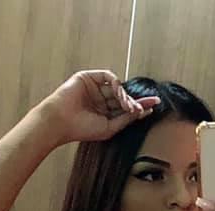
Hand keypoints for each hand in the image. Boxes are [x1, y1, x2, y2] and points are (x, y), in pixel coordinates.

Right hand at [42, 70, 160, 143]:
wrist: (61, 122)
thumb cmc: (81, 129)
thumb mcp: (109, 127)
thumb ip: (126, 119)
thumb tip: (143, 112)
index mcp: (103, 112)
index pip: (124, 107)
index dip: (139, 106)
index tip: (154, 105)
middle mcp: (100, 99)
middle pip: (123, 96)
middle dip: (134, 102)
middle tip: (141, 108)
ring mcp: (94, 87)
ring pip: (117, 87)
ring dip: (125, 96)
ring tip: (129, 106)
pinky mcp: (88, 77)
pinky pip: (109, 77)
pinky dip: (117, 84)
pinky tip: (119, 95)